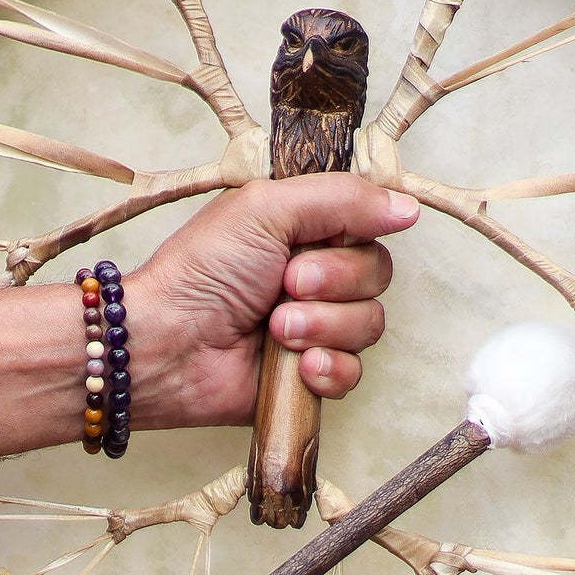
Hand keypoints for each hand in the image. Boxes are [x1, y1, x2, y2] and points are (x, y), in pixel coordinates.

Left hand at [133, 173, 418, 428]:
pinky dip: (327, 369)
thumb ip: (343, 198)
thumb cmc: (203, 269)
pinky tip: (296, 367)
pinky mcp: (310, 375)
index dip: (354, 234)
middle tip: (285, 286)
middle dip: (334, 283)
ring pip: (370, 325)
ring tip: (276, 330)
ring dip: (324, 327)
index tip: (314, 240)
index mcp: (306, 230)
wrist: (168, 343)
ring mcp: (316, 327)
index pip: (370, 226)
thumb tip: (407, 208)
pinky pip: (354, 373)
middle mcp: (316, 276)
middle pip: (377, 275)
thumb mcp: (267, 208)